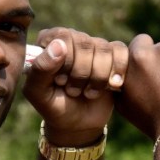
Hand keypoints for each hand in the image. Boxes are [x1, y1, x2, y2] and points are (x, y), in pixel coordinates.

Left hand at [23, 27, 127, 144]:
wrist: (77, 122)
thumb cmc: (53, 105)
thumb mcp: (38, 93)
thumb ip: (40, 69)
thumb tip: (58, 44)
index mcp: (48, 42)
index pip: (61, 36)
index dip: (64, 62)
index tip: (60, 81)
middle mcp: (71, 38)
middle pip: (84, 42)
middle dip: (80, 73)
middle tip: (73, 91)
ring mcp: (93, 45)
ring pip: (104, 48)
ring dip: (97, 77)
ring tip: (87, 92)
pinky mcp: (113, 54)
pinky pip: (121, 51)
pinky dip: (117, 71)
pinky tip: (110, 86)